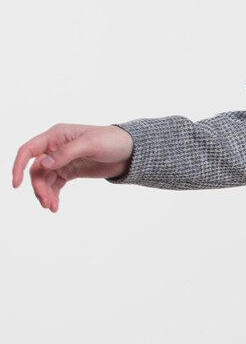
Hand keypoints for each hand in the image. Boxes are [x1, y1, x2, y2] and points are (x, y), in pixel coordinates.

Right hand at [12, 123, 134, 212]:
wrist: (130, 151)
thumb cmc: (112, 141)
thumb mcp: (90, 144)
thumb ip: (66, 153)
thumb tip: (43, 164)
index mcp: (56, 135)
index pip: (29, 150)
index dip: (18, 166)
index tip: (16, 185)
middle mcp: (55, 147)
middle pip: (36, 170)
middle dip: (38, 187)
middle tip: (46, 203)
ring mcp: (62, 160)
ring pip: (44, 179)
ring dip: (45, 194)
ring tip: (52, 207)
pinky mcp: (70, 171)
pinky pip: (55, 184)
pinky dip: (53, 195)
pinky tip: (56, 206)